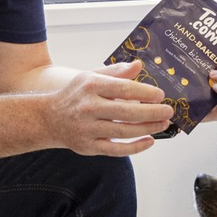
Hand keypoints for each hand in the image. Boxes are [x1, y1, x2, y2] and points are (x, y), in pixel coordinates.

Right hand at [47, 60, 174, 155]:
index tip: (160, 95)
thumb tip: (138, 65)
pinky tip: (149, 141)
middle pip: (127, 112)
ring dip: (148, 129)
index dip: (145, 93)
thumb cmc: (74, 96)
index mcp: (91, 86)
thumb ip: (116, 72)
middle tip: (168, 111)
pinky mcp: (88, 147)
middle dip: (152, 113)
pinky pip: (116, 150)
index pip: (124, 88)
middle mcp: (88, 108)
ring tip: (163, 124)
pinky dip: (135, 147)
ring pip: (124, 132)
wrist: (47, 119)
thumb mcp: (91, 77)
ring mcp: (88, 129)